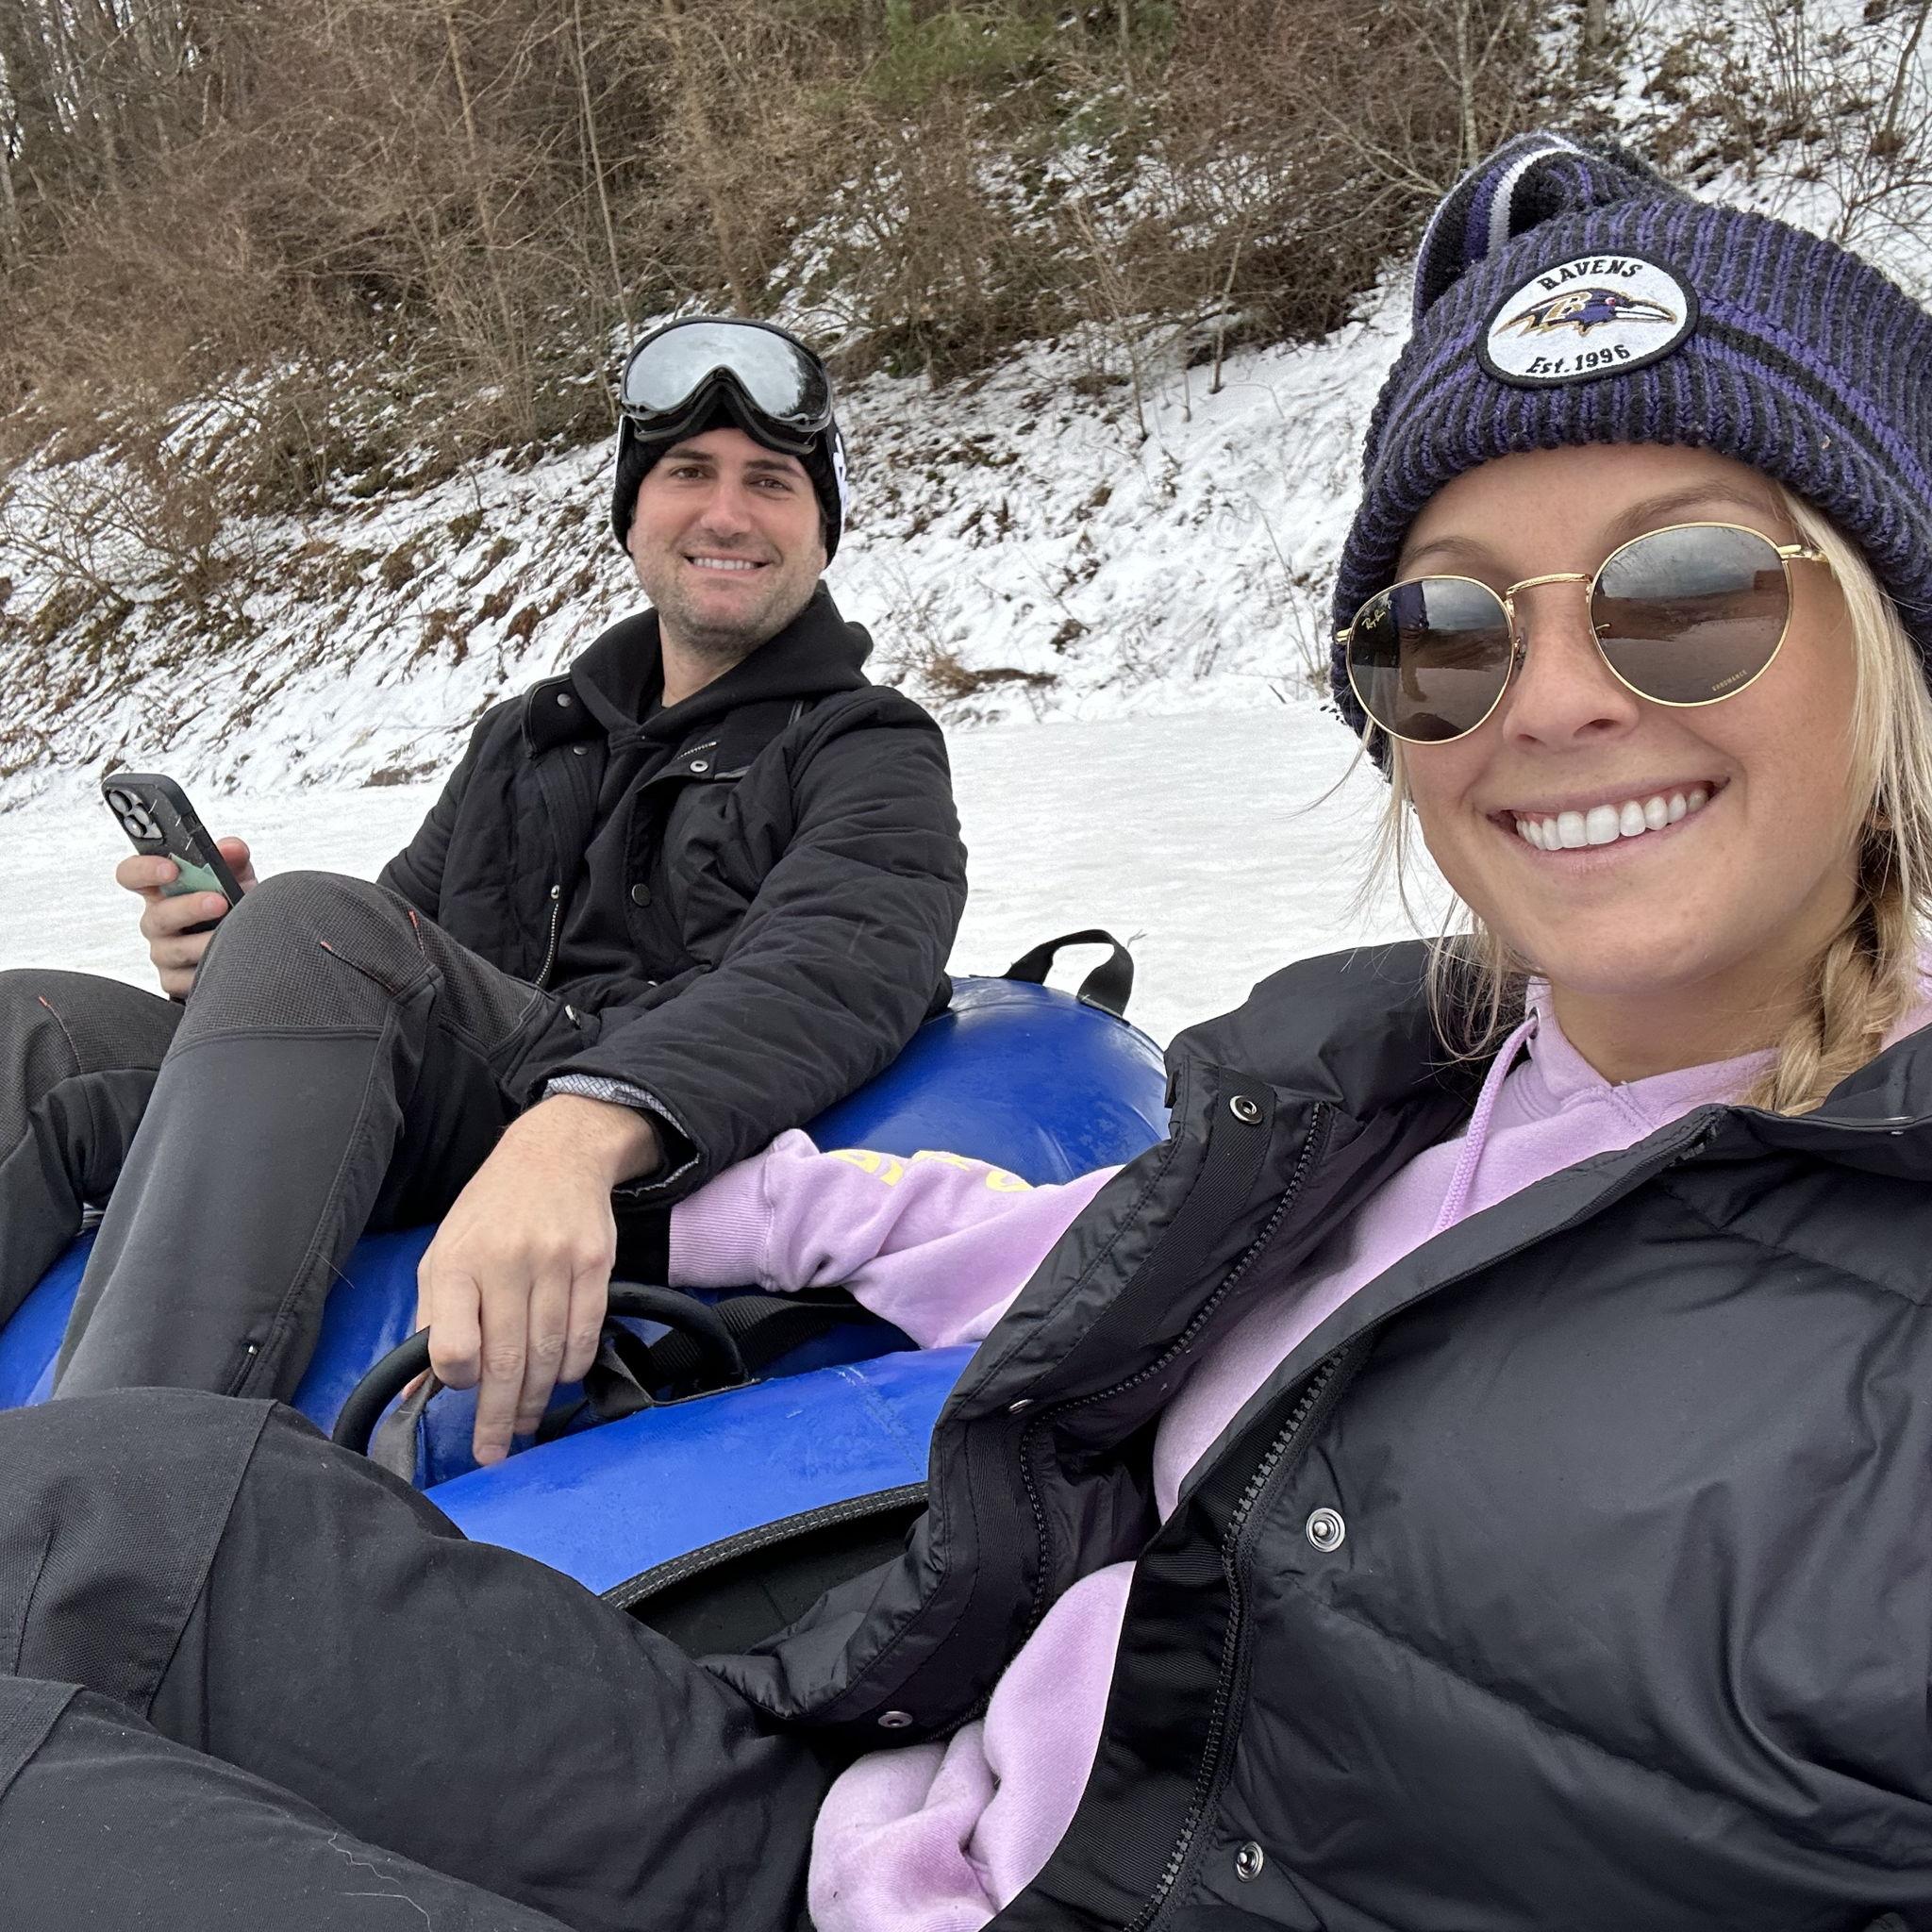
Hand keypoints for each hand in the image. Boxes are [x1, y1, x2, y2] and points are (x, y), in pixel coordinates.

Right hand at [116, 836, 257, 999]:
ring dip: (205, 942)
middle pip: (157, 915)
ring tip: (233, 934)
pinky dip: (210, 971)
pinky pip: (186, 980)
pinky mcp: (174, 981)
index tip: (171, 867)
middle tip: (218, 902)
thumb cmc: (232, 904)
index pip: (131, 875)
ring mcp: (162, 952)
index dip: (144, 870)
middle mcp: (156, 921)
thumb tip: (232, 848)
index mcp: (161, 889)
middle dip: (188, 908)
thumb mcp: (235, 876)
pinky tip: (229, 964)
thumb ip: (232, 858)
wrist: (252, 943)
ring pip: (174, 950)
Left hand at [417, 1095, 662, 1464]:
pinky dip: (573, 1366)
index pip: (454, 1343)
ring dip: (536, 1398)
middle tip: (493, 1450)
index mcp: (458, 1262)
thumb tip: (417, 1389)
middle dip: (497, 1416)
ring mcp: (556, 1263)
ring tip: (524, 1422)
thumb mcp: (443, 1251)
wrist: (555, 1155)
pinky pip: (586, 1333)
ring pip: (548, 1354)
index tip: (459, 1390)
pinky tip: (559, 1378)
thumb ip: (431, 1317)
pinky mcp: (595, 1264)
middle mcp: (507, 1262)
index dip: (456, 1378)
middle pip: (505, 1361)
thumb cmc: (490, 1210)